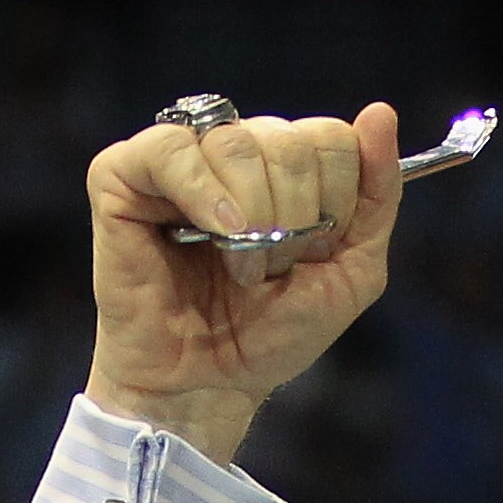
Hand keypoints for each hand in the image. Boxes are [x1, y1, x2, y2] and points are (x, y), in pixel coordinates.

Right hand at [84, 104, 402, 467]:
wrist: (205, 389)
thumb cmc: (267, 338)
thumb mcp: (349, 276)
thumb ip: (378, 197)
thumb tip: (380, 113)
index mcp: (284, 165)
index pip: (329, 137)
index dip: (332, 200)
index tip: (311, 256)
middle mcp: (233, 151)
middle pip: (287, 140)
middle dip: (291, 218)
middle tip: (269, 274)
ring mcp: (177, 160)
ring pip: (236, 143)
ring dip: (251, 216)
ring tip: (239, 270)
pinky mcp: (123, 178)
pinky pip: (170, 150)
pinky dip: (202, 191)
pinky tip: (218, 232)